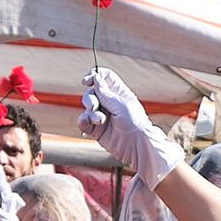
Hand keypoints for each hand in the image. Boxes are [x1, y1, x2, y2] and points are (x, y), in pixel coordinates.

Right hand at [77, 68, 183, 186]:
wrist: (137, 145)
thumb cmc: (135, 123)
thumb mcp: (120, 103)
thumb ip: (105, 92)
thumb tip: (95, 78)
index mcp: (118, 93)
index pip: (104, 77)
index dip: (94, 76)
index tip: (87, 81)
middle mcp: (109, 103)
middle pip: (91, 92)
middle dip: (89, 98)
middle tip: (94, 106)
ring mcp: (102, 116)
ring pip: (86, 107)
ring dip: (90, 112)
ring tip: (100, 120)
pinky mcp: (97, 130)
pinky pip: (83, 122)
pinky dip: (83, 121)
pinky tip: (89, 123)